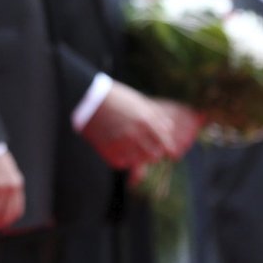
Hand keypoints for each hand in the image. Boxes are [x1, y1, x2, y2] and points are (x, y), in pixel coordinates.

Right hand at [81, 82, 200, 168]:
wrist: (89, 100)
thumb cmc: (117, 98)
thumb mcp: (139, 102)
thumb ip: (156, 116)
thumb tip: (169, 128)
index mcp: (145, 120)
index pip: (165, 142)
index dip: (170, 150)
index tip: (173, 155)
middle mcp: (135, 133)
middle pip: (154, 155)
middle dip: (154, 153)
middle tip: (149, 149)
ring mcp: (121, 143)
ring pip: (139, 161)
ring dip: (139, 156)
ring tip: (132, 147)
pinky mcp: (108, 151)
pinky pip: (122, 163)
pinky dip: (123, 159)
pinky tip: (119, 148)